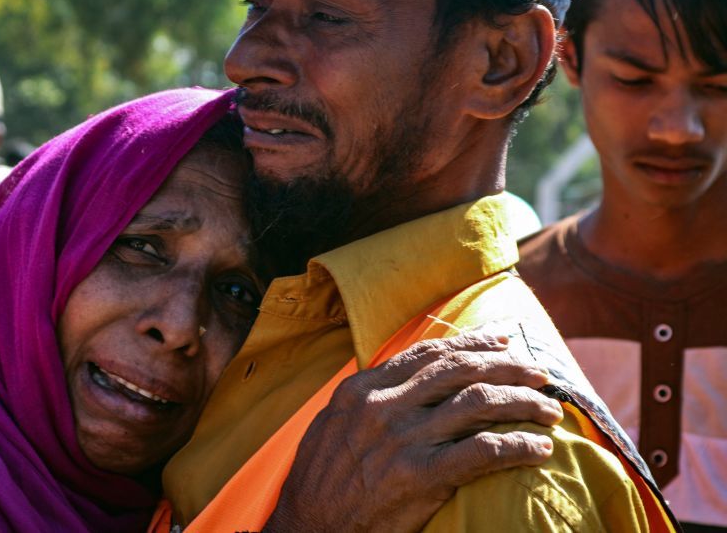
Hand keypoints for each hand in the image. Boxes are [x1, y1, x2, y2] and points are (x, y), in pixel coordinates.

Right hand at [265, 332, 561, 532]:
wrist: (307, 528)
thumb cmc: (322, 480)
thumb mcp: (334, 424)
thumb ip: (371, 399)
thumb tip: (408, 379)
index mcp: (363, 389)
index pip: (429, 354)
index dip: (473, 344)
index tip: (504, 343)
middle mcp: (384, 405)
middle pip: (461, 370)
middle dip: (508, 366)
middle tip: (539, 374)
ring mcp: (402, 439)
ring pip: (479, 402)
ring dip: (523, 403)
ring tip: (550, 410)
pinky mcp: (420, 477)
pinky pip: (482, 451)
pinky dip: (518, 446)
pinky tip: (539, 449)